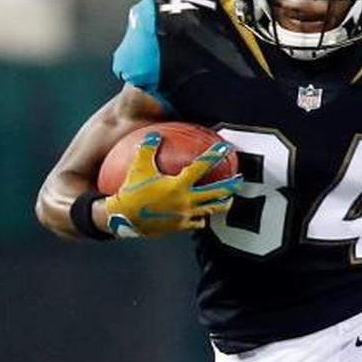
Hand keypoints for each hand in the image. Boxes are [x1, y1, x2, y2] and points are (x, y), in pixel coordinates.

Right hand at [103, 131, 240, 237]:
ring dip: (222, 204)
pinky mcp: (180, 226)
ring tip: (229, 200)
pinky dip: (203, 218)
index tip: (224, 149)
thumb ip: (148, 149)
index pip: (201, 167)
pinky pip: (198, 222)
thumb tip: (155, 134)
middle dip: (230, 186)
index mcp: (178, 185)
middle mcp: (186, 200)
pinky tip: (205, 215)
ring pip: (210, 210)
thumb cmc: (130, 192)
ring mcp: (185, 215)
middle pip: (215, 193)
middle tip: (240, 179)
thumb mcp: (138, 167)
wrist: (122, 219)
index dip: (214, 156)